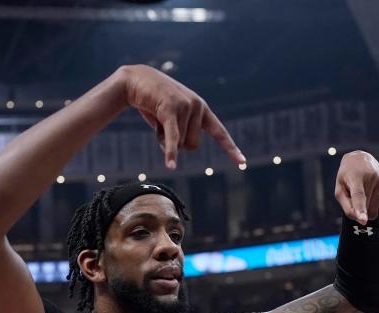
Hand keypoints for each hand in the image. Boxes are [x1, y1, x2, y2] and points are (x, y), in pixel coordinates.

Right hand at [120, 64, 244, 169]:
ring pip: (178, 143)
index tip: (242, 162)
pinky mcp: (169, 109)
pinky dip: (170, 152)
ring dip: (162, 139)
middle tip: (162, 125)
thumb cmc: (154, 102)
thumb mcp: (171, 120)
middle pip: (192, 145)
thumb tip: (175, 154)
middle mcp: (197, 106)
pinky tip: (171, 165)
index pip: (219, 132)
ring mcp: (185, 106)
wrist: (135, 80)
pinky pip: (172, 137)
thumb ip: (178, 136)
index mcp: (201, 109)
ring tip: (155, 117)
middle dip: (176, 144)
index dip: (230, 148)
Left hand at [334, 151, 378, 234]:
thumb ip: (345, 204)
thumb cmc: (346, 176)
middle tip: (352, 198)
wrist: (360, 158)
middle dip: (358, 210)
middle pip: (365, 207)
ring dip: (366, 211)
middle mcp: (372, 178)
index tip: (362, 220)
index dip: (360, 208)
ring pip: (374, 210)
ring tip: (362, 197)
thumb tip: (358, 219)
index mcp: (356, 177)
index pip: (359, 195)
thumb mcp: (339, 187)